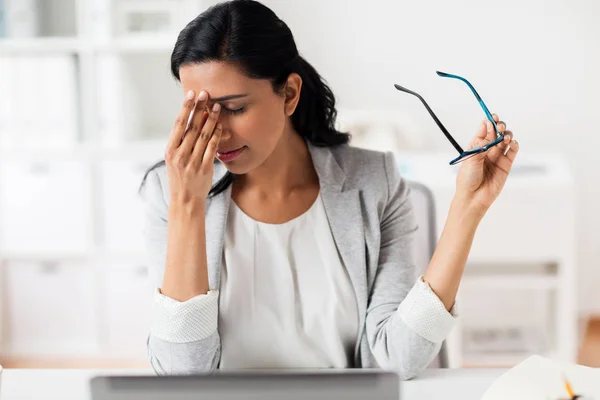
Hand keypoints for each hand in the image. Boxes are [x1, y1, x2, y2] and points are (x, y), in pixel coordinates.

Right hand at [165, 90, 222, 205]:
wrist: (185, 200)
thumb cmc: (180, 177)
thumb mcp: (175, 159)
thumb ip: (182, 141)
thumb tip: (194, 119)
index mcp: (170, 150)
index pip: (178, 125)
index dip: (185, 108)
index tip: (191, 94)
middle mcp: (180, 155)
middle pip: (191, 127)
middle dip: (199, 108)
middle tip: (206, 94)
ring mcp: (192, 162)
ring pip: (203, 136)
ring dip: (211, 120)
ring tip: (217, 107)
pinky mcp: (204, 168)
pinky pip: (212, 149)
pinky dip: (217, 136)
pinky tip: (221, 127)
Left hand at [455, 114, 519, 212]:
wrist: (473, 197)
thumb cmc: (467, 179)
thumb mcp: (471, 158)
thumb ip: (481, 144)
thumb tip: (488, 126)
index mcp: (476, 147)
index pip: (484, 130)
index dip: (489, 122)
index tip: (492, 116)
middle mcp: (487, 150)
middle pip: (496, 133)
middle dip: (499, 127)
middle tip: (500, 126)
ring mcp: (497, 157)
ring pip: (505, 140)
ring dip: (507, 135)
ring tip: (505, 137)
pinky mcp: (506, 165)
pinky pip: (512, 152)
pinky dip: (514, 145)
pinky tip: (512, 143)